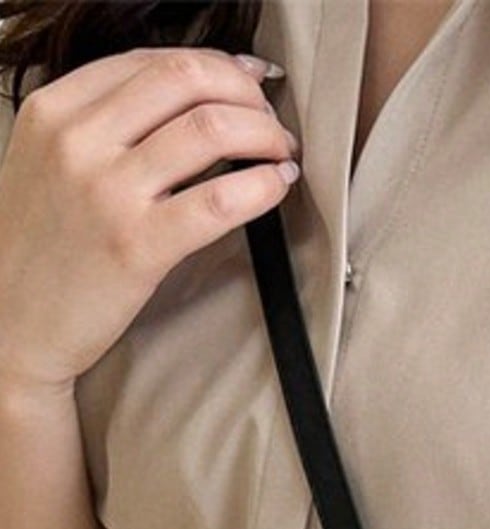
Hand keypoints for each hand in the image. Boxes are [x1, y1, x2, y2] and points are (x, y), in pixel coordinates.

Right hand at [0, 47, 297, 395]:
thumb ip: (99, 123)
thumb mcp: (46, 161)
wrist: (13, 324)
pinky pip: (219, 199)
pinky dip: (262, 185)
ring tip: (281, 152)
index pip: (150, 61)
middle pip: (185, 79)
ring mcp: (108, 192)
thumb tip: (183, 98)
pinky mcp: (138, 246)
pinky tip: (277, 185)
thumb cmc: (40, 249)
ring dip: (263, 134)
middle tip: (270, 119)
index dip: (214, 65)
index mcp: (54, 109)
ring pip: (209, 129)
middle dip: (245, 93)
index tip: (247, 80)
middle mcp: (78, 140)